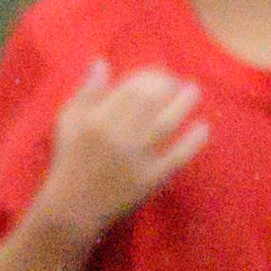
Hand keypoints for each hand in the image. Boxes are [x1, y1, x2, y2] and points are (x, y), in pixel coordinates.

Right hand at [37, 58, 210, 237]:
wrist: (73, 208)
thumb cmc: (70, 161)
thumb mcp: (67, 122)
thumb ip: (85, 93)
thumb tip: (101, 62)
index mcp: (97, 120)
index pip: (131, 88)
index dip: (149, 75)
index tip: (157, 73)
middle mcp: (118, 136)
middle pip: (150, 101)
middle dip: (167, 85)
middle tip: (176, 81)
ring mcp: (136, 158)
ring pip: (166, 124)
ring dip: (183, 104)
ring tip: (193, 92)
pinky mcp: (151, 179)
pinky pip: (177, 157)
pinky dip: (192, 142)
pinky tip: (203, 127)